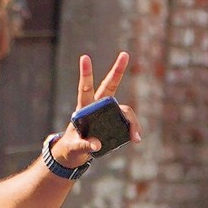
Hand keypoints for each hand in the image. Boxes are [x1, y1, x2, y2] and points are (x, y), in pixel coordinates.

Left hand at [47, 51, 137, 169]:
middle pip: (109, 86)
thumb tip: (96, 145)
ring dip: (132, 120)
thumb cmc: (71, 147)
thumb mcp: (74, 148)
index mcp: (83, 109)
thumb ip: (83, 146)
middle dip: (117, 70)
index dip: (86, 73)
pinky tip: (135, 138)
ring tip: (135, 136)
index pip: (85, 88)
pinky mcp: (114, 121)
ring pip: (123, 108)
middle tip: (125, 54)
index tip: (85, 57)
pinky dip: (133, 128)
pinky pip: (127, 121)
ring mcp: (106, 113)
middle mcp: (96, 107)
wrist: (75, 153)